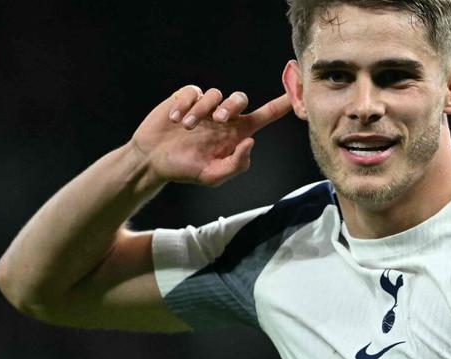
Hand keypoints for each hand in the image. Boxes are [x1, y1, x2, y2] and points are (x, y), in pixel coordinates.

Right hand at [129, 85, 292, 186]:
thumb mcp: (212, 176)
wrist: (153, 160)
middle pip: (240, 98)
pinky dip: (184, 105)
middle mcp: (224, 118)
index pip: (265, 116)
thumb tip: (251, 142)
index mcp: (236, 134)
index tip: (297, 91)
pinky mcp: (185, 98)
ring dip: (201, 111)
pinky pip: (193, 92)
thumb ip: (235, 165)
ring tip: (186, 127)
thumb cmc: (185, 170)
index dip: (281, 104)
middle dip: (231, 106)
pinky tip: (175, 120)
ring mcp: (204, 106)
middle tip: (217, 120)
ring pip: (214, 95)